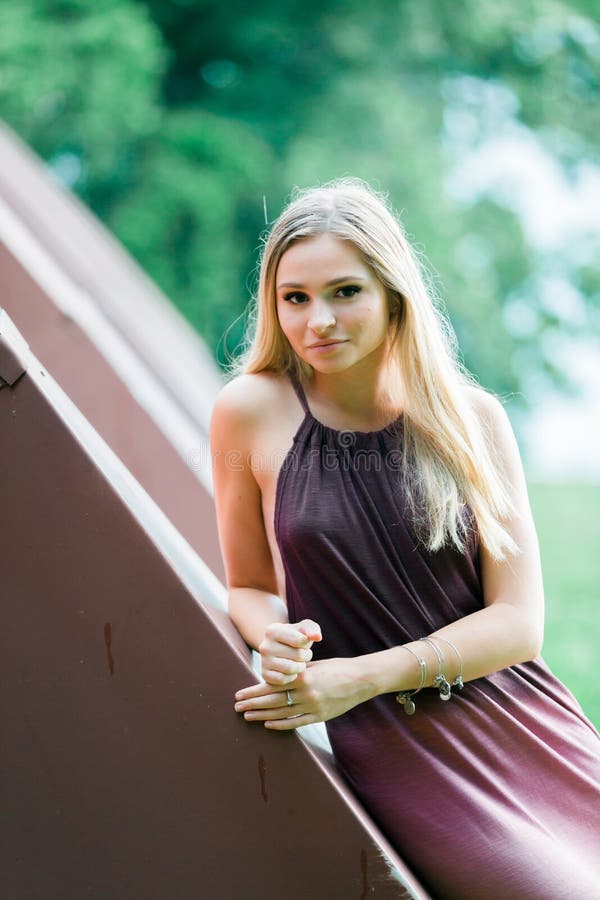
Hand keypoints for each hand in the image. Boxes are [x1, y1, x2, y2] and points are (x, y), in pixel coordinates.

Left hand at [234, 656, 373, 729]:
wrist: (361, 679)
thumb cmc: (337, 668)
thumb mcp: (314, 665)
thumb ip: (296, 672)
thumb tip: (276, 678)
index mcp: (303, 676)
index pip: (272, 686)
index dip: (254, 691)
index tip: (240, 694)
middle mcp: (306, 693)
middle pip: (273, 701)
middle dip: (253, 704)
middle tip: (237, 707)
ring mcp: (313, 706)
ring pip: (282, 713)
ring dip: (262, 715)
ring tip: (248, 716)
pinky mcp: (320, 716)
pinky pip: (297, 723)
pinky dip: (281, 724)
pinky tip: (268, 724)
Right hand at [258, 619, 321, 684]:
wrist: (282, 648)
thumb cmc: (297, 636)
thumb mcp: (305, 628)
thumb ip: (312, 629)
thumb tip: (317, 637)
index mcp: (273, 631)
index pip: (299, 640)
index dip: (307, 643)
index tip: (304, 641)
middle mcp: (265, 646)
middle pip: (297, 655)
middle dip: (306, 655)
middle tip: (303, 653)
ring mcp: (264, 661)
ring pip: (291, 669)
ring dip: (300, 666)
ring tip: (299, 661)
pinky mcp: (265, 675)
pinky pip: (283, 680)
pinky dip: (291, 677)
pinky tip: (291, 670)